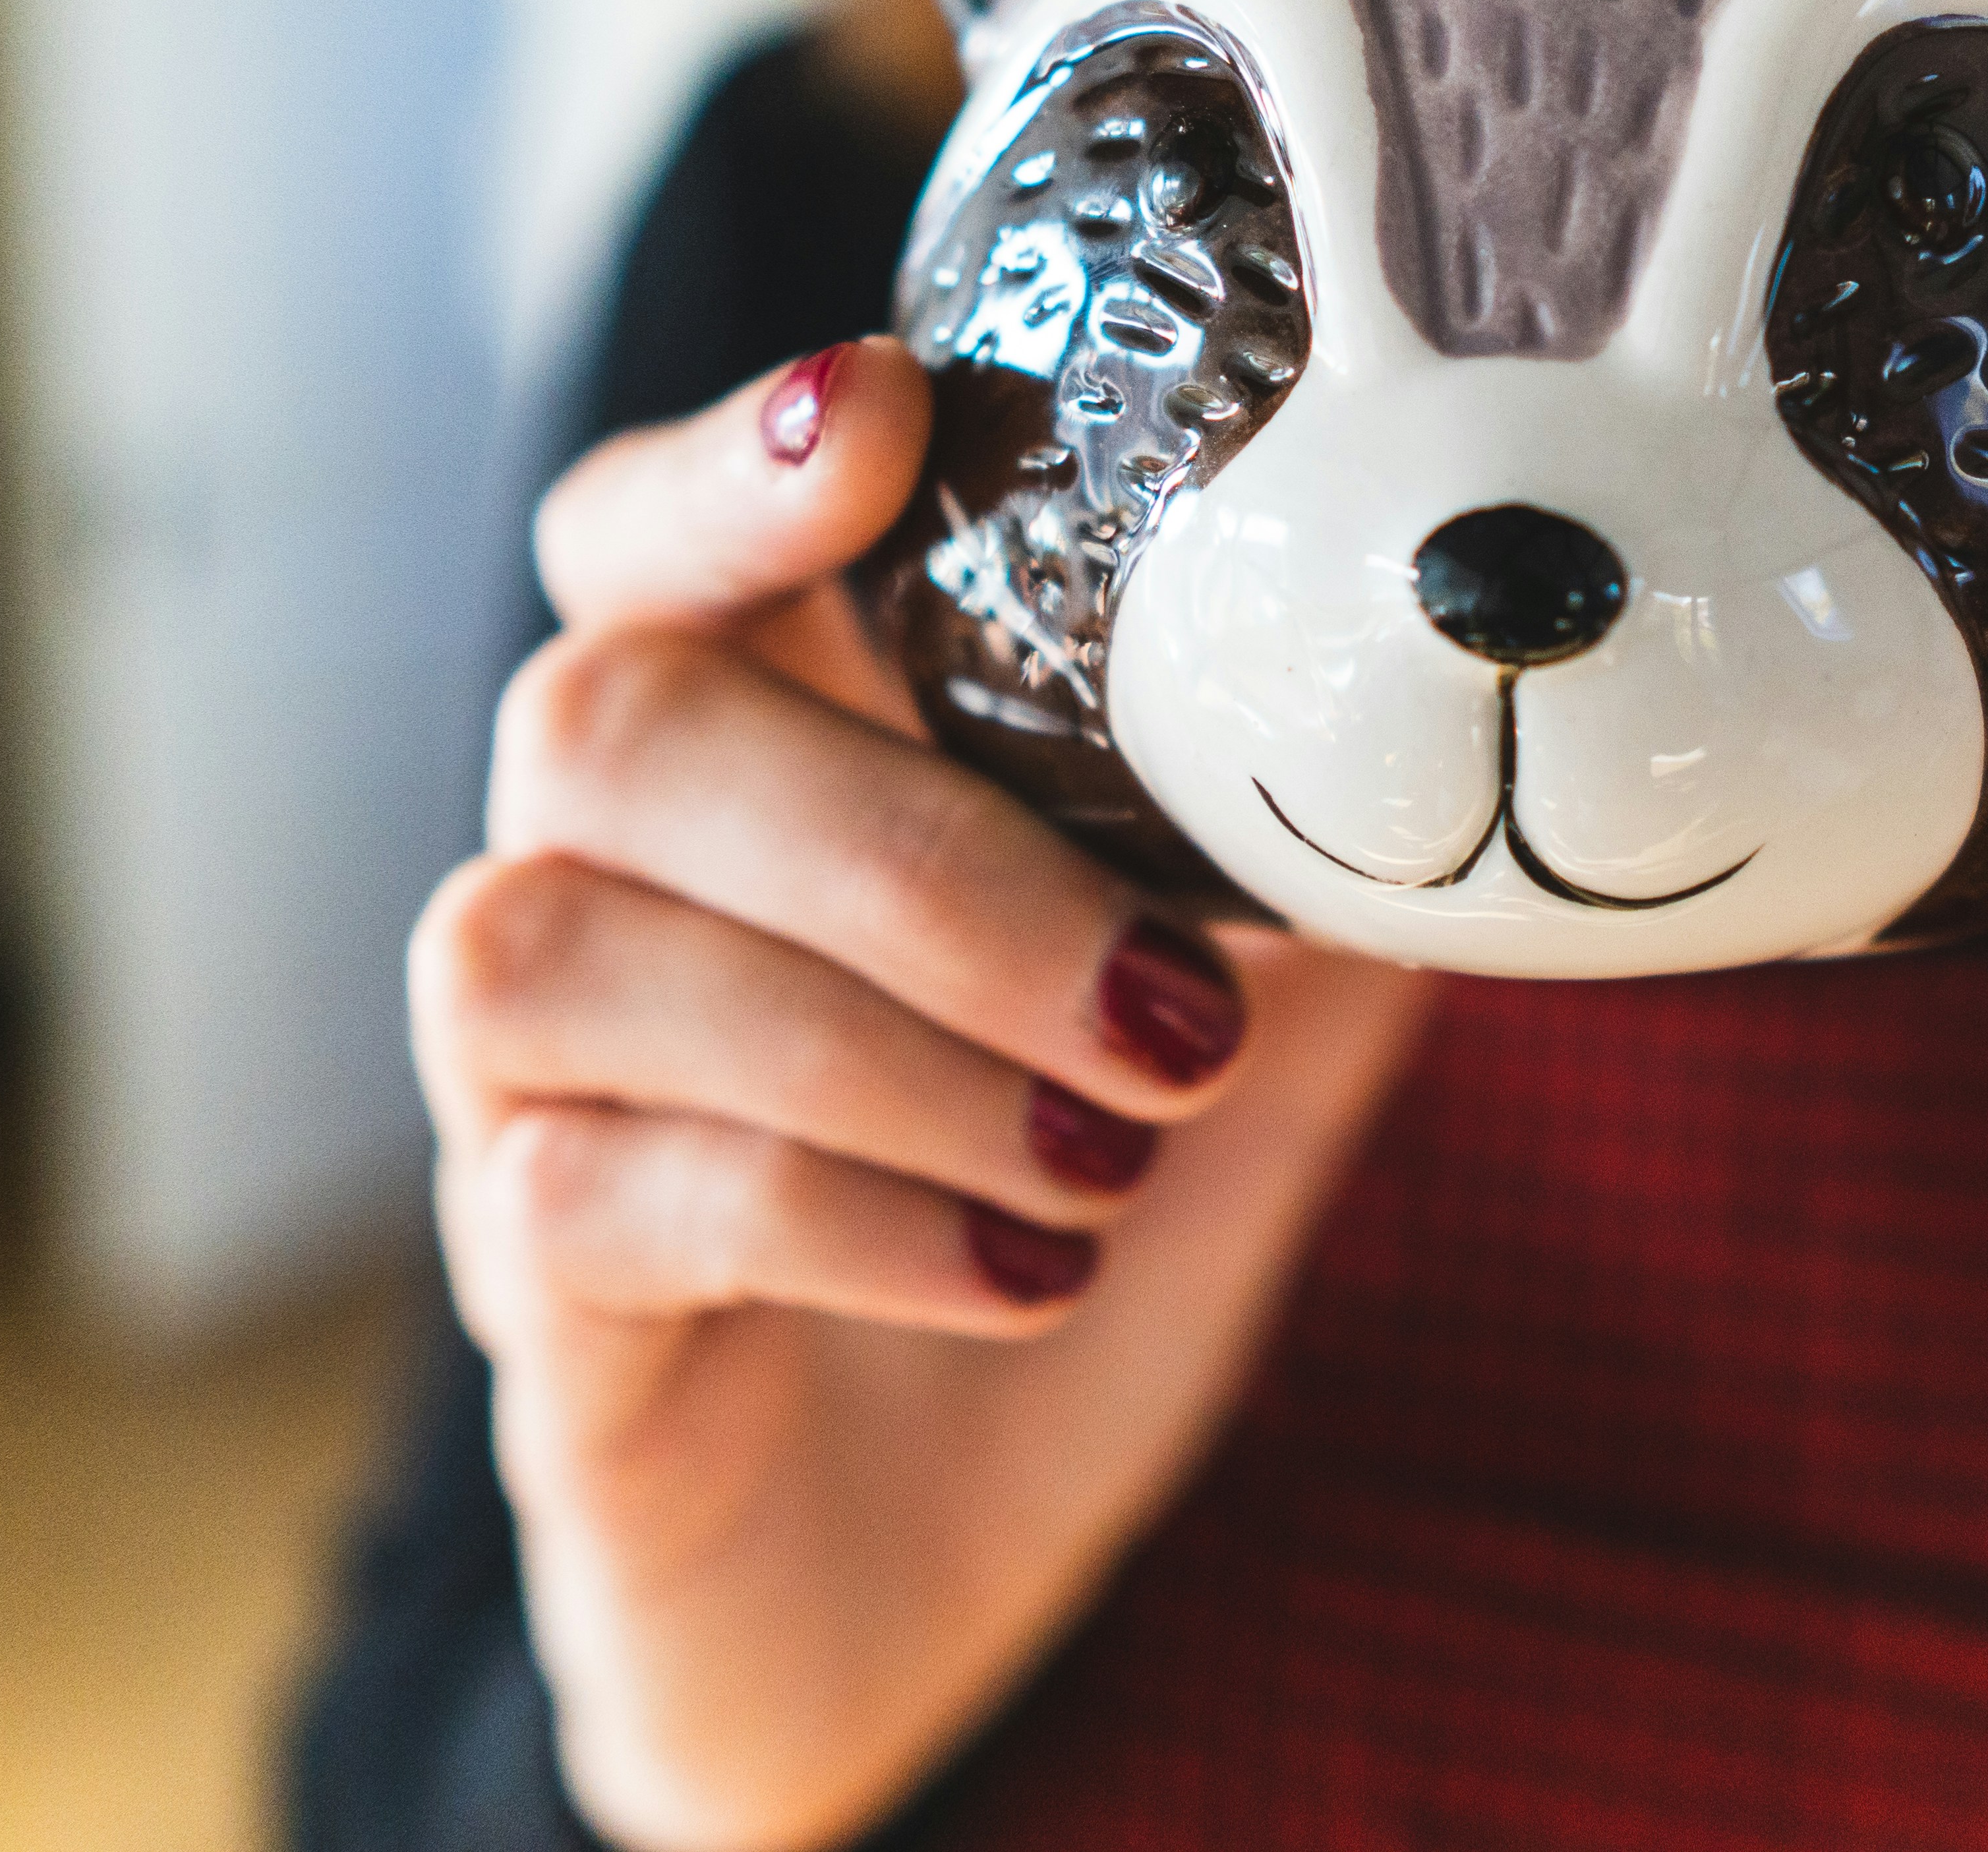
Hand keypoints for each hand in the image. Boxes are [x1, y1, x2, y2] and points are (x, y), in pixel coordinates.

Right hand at [412, 341, 1431, 1848]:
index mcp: (760, 769)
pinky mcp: (528, 1297)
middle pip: (596, 722)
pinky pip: (581, 1195)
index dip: (724, 468)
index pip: (640, 543)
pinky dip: (838, 1216)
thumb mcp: (1240, 1041)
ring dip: (873, 1041)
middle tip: (1166, 1006)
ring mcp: (526, 1097)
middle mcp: (595, 888)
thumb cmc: (1057, 1234)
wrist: (921, 1573)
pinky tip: (1026, 1268)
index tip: (880, 415)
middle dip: (907, 847)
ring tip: (1109, 1151)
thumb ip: (1307, 870)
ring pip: (551, 948)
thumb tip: (1462, 722)